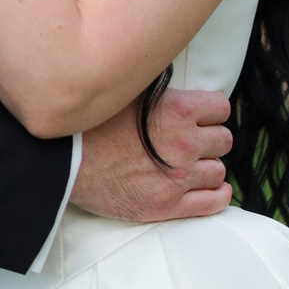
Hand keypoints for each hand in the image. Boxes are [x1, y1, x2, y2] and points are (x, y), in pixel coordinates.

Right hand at [70, 87, 232, 223]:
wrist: (65, 163)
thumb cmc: (90, 125)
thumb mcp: (126, 92)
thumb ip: (157, 90)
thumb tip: (171, 82)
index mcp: (177, 110)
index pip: (220, 108)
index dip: (209, 111)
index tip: (199, 116)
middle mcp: (184, 144)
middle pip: (223, 140)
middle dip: (209, 139)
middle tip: (193, 141)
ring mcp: (179, 177)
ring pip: (218, 171)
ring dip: (207, 166)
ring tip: (191, 165)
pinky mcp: (169, 206)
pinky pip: (213, 202)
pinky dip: (216, 195)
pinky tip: (209, 189)